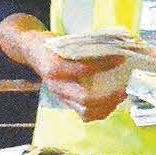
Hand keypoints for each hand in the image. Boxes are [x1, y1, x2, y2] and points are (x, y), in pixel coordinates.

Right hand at [1, 20, 125, 121]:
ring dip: (107, 106)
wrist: (31, 52)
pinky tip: (111, 102)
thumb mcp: (62, 40)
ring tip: (120, 95)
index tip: (120, 59)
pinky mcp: (65, 102)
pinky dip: (101, 111)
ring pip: (86, 112)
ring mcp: (61, 96)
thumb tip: (112, 47)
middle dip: (109, 96)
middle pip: (85, 99)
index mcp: (55, 67)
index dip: (104, 65)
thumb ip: (82, 46)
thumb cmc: (48, 44)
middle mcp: (57, 85)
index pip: (83, 69)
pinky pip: (85, 114)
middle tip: (124, 87)